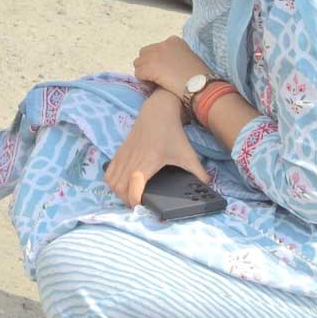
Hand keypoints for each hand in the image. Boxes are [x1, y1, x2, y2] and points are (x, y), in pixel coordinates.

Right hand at [104, 89, 210, 207]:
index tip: (143, 206)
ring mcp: (123, 156)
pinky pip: (109, 172)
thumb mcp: (188, 154)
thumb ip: (198, 172)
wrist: (158, 112)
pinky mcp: (119, 152)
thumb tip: (207, 186)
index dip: (135, 201)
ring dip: (118, 192)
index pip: (132, 188)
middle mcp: (131, 160)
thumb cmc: (172, 134)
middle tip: (139, 203)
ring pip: (111, 181)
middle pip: (119, 188)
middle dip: (127, 200)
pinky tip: (123, 183)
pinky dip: (112, 181)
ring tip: (130, 195)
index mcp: (147, 163)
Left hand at [134, 36, 211, 96]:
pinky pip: (138, 74)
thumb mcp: (188, 58)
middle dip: (148, 65)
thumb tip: (165, 65)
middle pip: (144, 54)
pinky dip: (144, 81)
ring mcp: (155, 55)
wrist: (201, 85)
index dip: (156, 61)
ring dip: (145, 73)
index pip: (154, 48)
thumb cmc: (199, 76)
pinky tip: (153, 86)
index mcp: (173, 41)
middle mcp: (163, 45)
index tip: (163, 71)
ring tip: (154, 83)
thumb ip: (175, 57)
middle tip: (156, 77)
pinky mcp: (150, 67)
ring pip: (139, 64)